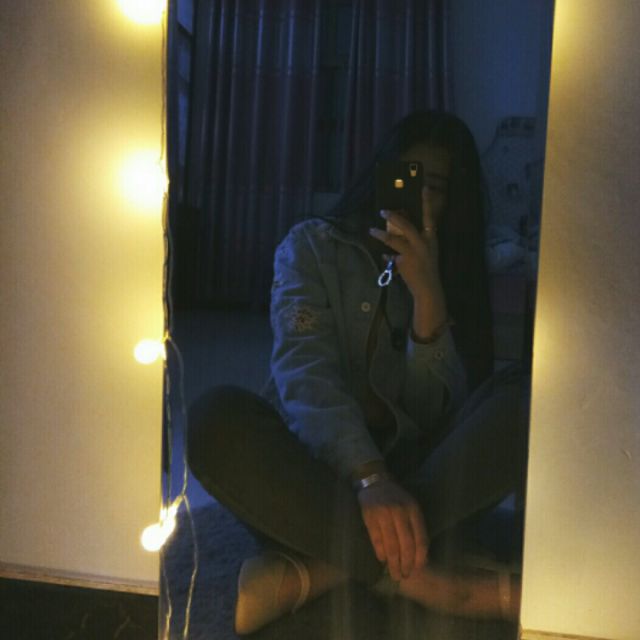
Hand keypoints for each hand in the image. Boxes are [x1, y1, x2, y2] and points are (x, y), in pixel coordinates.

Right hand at [357, 478, 428, 580]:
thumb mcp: (411, 507)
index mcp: (413, 510)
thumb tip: (421, 557)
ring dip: (394, 563)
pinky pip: (376, 540)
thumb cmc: (396, 497)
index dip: (420, 558)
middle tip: (405, 576)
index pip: (421, 539)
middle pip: (407, 545)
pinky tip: (383, 560)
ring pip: (392, 545)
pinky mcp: (370, 517)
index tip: (417, 569)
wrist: (374, 481)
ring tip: (395, 574)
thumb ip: (416, 527)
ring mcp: (384, 514)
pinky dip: (380, 553)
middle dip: (407, 564)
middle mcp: (400, 512)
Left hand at [369, 188, 447, 337]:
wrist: (429, 288)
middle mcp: (423, 244)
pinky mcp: (403, 263)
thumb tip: (399, 228)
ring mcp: (413, 253)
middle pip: (406, 225)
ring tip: (371, 231)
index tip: (424, 187)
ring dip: (380, 234)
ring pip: (393, 240)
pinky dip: (386, 257)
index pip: (430, 216)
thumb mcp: (427, 251)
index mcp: (431, 238)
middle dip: (393, 217)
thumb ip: (416, 240)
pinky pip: (390, 256)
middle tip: (382, 211)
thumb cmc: (427, 268)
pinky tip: (384, 257)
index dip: (427, 202)